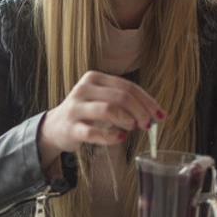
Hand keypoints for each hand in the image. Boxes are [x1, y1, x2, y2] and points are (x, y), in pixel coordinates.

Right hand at [38, 71, 165, 162]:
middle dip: (140, 111)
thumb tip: (159, 114)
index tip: (160, 115)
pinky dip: (112, 136)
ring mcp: (76, 108)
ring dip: (127, 120)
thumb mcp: (103, 100)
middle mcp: (83, 89)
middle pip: (121, 96)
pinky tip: (120, 137)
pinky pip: (95, 132)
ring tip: (131, 128)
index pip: (127, 86)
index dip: (147, 101)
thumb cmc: (86, 113)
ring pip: (108, 109)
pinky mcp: (71, 128)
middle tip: (147, 124)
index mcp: (94, 78)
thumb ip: (127, 103)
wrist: (56, 127)